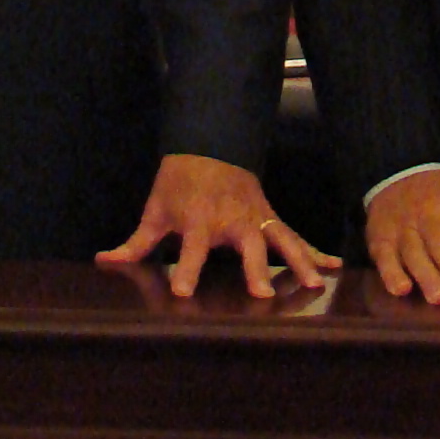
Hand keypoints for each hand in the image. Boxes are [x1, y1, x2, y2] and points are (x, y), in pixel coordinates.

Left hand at [98, 152, 339, 298]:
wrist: (210, 144)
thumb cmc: (179, 181)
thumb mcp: (156, 208)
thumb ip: (136, 242)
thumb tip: (105, 261)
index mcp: (199, 220)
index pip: (191, 250)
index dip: (186, 270)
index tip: (184, 292)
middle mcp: (232, 221)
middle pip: (247, 246)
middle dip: (255, 269)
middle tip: (262, 294)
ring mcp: (256, 218)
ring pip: (281, 241)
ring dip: (299, 261)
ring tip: (314, 284)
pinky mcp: (271, 217)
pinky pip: (295, 235)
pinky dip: (316, 250)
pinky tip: (334, 266)